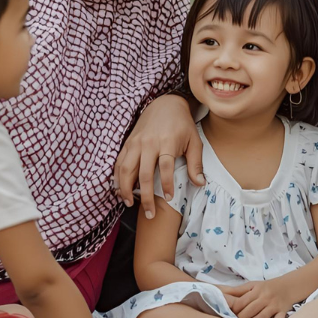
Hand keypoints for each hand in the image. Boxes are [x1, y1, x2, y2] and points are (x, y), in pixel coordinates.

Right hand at [113, 94, 204, 219]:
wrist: (166, 103)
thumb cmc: (182, 124)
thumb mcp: (194, 141)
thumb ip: (196, 163)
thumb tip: (200, 184)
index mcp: (167, 142)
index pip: (165, 167)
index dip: (166, 184)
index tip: (169, 198)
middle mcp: (149, 143)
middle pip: (143, 173)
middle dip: (145, 196)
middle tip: (150, 213)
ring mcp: (136, 142)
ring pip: (126, 169)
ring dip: (126, 189)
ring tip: (130, 203)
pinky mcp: (128, 142)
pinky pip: (119, 162)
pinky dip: (117, 177)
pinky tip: (120, 189)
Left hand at [219, 280, 293, 317]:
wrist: (288, 286)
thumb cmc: (266, 287)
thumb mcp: (252, 285)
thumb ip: (238, 291)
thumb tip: (220, 292)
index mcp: (256, 290)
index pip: (241, 303)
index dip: (234, 310)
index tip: (232, 313)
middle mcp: (265, 298)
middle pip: (249, 312)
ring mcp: (274, 306)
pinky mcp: (283, 313)